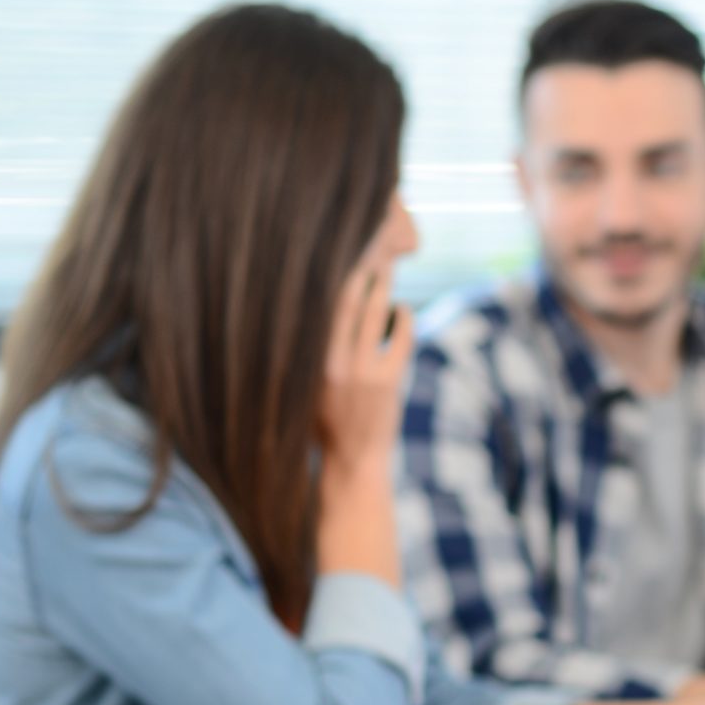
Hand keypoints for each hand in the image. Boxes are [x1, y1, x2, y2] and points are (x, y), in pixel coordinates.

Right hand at [317, 261, 413, 480]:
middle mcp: (329, 363)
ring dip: (382, 286)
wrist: (351, 463)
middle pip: (343, 302)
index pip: (312, 308)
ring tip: (386, 266)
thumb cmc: (323, 422)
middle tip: (365, 241)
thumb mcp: (300, 388)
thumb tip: (305, 308)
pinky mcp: (387, 382)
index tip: (329, 248)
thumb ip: (303, 354)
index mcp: (303, 362)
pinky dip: (404, 319)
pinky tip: (403, 309)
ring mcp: (360, 372)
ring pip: (373, 315)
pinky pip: (401, 339)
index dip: (323, 275)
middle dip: (356, 269)